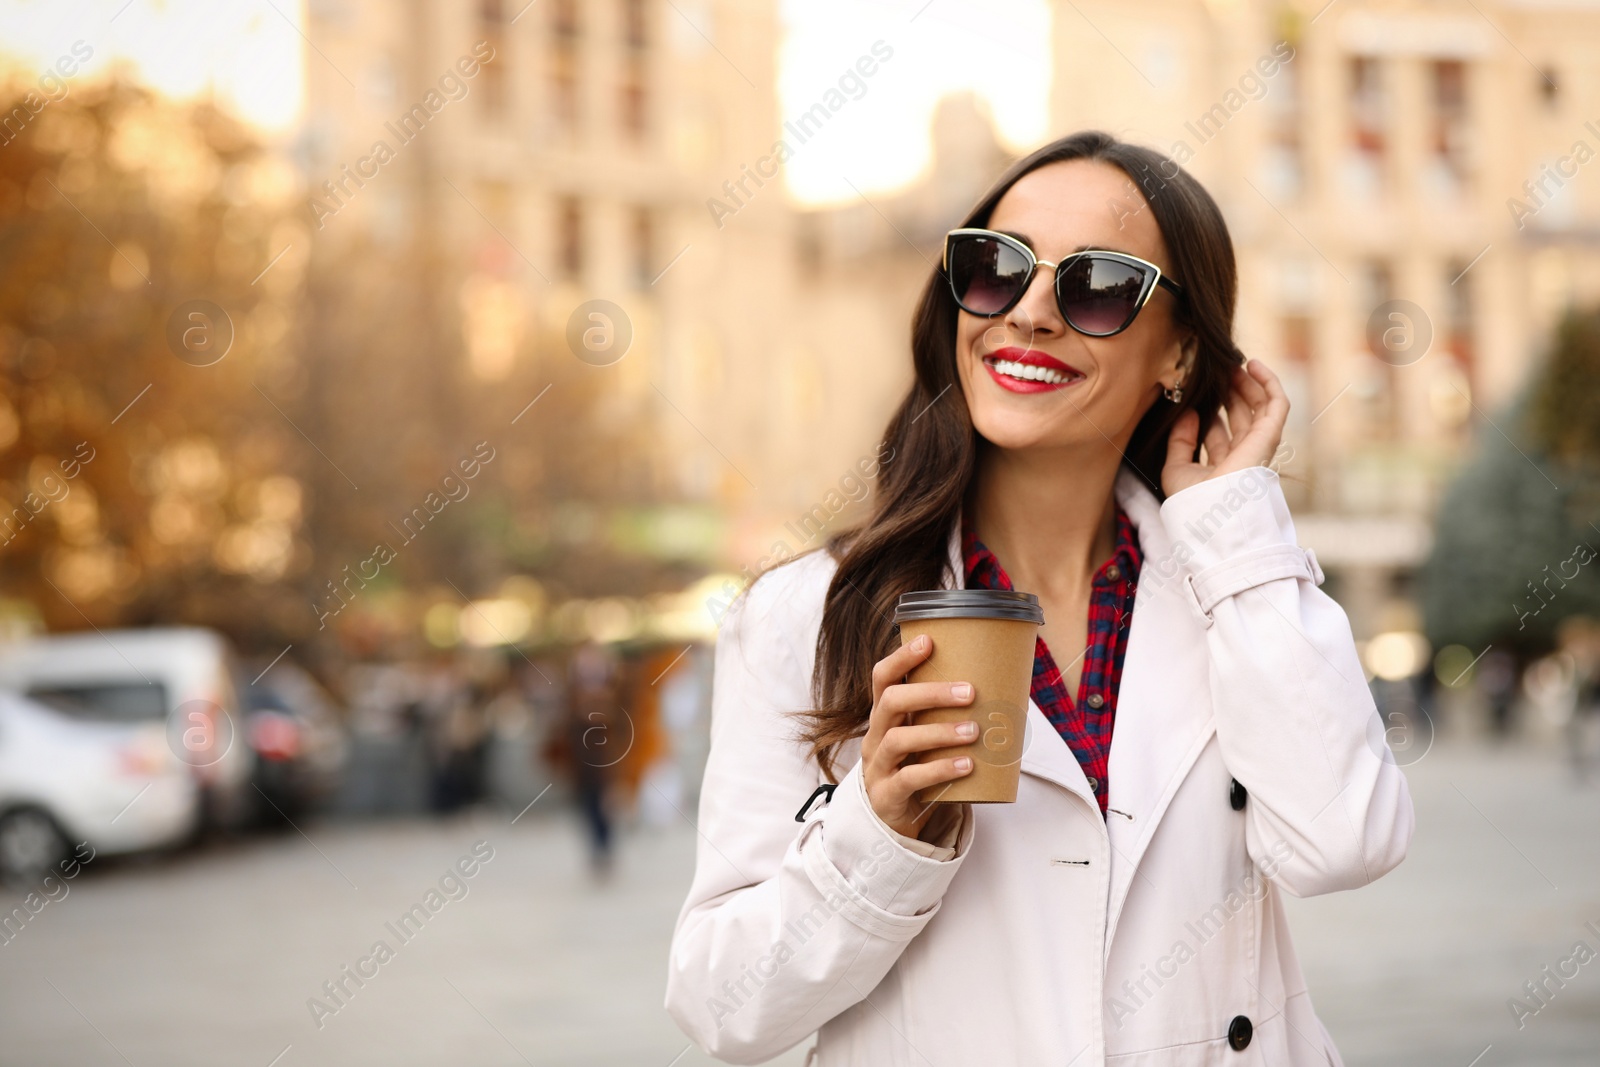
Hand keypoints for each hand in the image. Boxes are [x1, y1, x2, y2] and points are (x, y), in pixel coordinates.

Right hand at [860, 634, 976, 839]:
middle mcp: (875, 735)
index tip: (929, 641)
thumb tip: (1005, 688)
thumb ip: (945, 715)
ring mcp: (878, 765)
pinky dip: (940, 770)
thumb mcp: (922, 735)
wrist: (891, 816)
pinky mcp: (887, 794)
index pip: (882, 677)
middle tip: (970, 692)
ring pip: (899, 740)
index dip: (901, 657)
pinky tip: (966, 765)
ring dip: (939, 732)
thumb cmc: (915, 765)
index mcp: (884, 715)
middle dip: (930, 693)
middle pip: (891, 702)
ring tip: (973, 732)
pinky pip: (909, 779)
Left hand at [1162, 358, 1288, 497]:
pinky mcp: (1269, 435)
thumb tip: (1189, 412)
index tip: (1198, 395)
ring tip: (1233, 365)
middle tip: (1219, 374)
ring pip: (1258, 408)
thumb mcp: (1177, 468)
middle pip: (1240, 418)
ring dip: (1247, 385)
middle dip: (1230, 394)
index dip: (1211, 413)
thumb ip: (1180, 440)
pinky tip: (1253, 365)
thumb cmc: (1192, 499)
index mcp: (1222, 467)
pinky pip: (1277, 403)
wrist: (1211, 511)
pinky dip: (1269, 383)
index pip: (1219, 435)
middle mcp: (1243, 456)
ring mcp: (1258, 446)